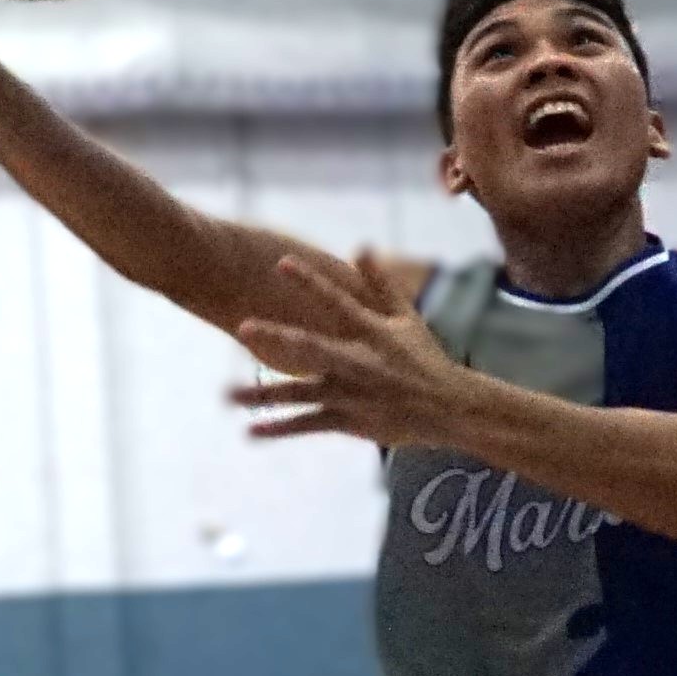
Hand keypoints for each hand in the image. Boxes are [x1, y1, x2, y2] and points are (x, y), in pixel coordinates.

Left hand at [230, 251, 474, 449]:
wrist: (449, 409)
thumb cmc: (425, 359)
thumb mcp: (406, 318)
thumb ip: (380, 282)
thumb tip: (361, 245)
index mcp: (372, 333)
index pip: (338, 301)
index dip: (311, 281)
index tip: (281, 262)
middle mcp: (358, 363)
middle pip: (311, 348)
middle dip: (277, 338)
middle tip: (241, 328)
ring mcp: (351, 394)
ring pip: (300, 393)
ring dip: (263, 394)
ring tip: (227, 395)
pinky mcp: (349, 421)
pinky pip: (308, 425)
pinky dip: (280, 428)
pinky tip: (252, 430)